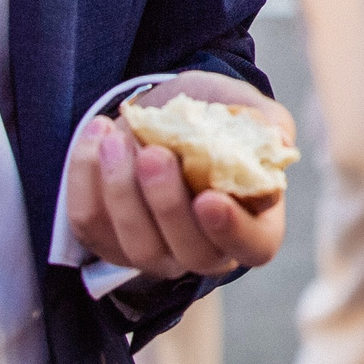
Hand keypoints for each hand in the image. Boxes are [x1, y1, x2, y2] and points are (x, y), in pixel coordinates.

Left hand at [64, 72, 292, 279]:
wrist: (170, 110)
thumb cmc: (220, 116)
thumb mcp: (249, 110)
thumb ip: (267, 125)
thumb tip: (277, 143)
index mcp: (254, 224)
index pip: (253, 246)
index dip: (232, 230)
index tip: (208, 198)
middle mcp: (206, 250)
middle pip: (188, 253)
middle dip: (165, 204)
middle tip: (153, 153)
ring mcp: (156, 253)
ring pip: (134, 245)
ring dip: (120, 190)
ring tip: (116, 137)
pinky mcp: (109, 241)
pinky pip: (90, 225)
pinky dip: (86, 179)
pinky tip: (98, 134)